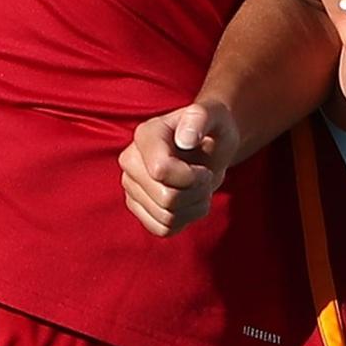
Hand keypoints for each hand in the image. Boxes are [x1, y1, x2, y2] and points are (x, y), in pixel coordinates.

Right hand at [120, 102, 233, 236]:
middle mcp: (130, 160)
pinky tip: (189, 202)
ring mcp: (130, 186)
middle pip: (166, 198)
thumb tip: (185, 139)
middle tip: (205, 178)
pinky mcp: (137, 207)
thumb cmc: (212, 129)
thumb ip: (200, 117)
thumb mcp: (215, 115)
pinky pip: (162, 229)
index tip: (204, 169)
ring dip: (194, 207)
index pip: (161, 171)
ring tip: (199, 188)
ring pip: (166, 217)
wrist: (207, 147)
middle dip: (196, 193)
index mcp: (145, 134)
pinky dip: (184, 220)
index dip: (192, 178)